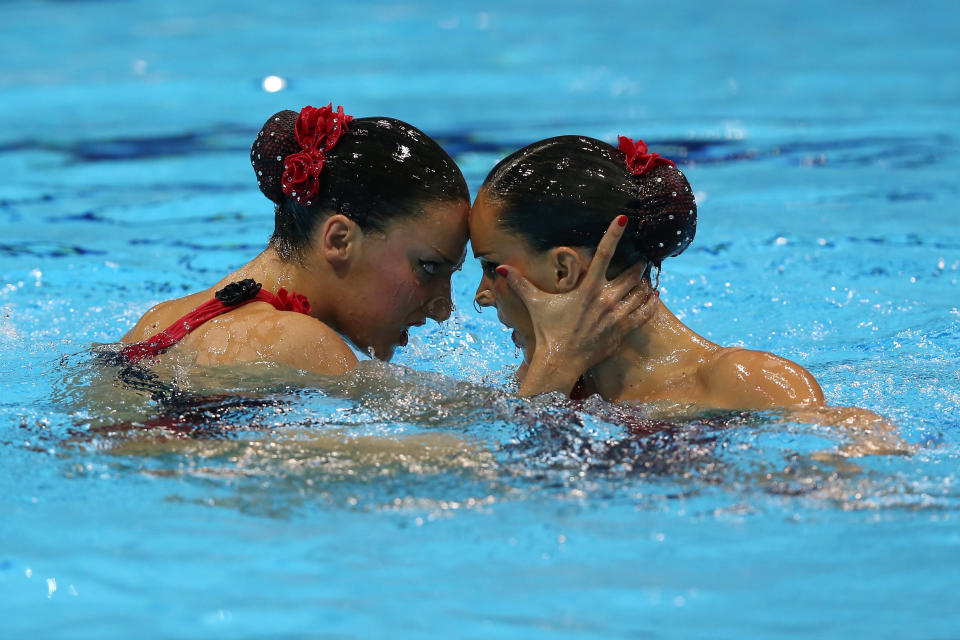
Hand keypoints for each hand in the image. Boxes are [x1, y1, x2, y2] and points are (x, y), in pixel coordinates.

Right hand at [497, 215, 658, 395]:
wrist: (560, 363)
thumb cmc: (547, 331)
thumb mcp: (535, 304)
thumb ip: (519, 283)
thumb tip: (499, 268)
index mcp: (587, 288)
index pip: (603, 254)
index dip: (614, 234)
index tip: (624, 218)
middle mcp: (606, 300)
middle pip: (632, 274)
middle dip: (639, 264)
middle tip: (642, 258)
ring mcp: (617, 316)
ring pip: (641, 293)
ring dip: (646, 283)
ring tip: (647, 277)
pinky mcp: (622, 331)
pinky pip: (645, 314)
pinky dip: (651, 303)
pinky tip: (654, 297)